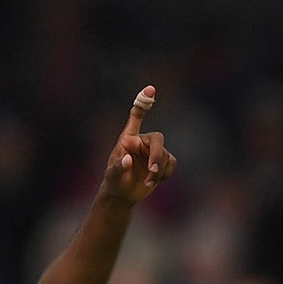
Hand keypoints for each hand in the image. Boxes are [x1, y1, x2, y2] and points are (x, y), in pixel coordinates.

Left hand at [102, 85, 175, 204]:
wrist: (123, 195)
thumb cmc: (114, 182)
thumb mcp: (112, 176)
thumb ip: (118, 167)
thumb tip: (128, 160)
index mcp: (128, 139)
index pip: (136, 118)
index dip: (143, 103)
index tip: (150, 89)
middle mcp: (142, 142)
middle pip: (158, 139)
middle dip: (157, 155)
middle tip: (153, 170)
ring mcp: (153, 151)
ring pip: (165, 155)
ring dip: (158, 170)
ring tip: (147, 182)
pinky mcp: (163, 161)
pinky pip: (171, 163)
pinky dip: (165, 174)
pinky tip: (153, 181)